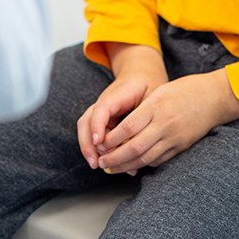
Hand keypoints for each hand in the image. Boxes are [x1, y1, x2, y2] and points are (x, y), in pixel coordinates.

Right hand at [76, 44, 166, 170]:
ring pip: (86, 129)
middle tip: (95, 162)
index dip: (98, 126)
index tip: (100, 143)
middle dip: (87, 143)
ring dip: (88, 148)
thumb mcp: (153, 95)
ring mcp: (101, 111)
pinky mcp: (103, 119)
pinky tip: (107, 162)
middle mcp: (104, 103)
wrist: (142, 73)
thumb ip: (146, 113)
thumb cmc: (150, 84)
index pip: (101, 109)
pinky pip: (93, 133)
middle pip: (86, 122)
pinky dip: (96, 148)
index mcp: (116, 94)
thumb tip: (142, 137)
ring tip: (96, 165)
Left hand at [94, 69, 238, 173]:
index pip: (128, 127)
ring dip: (126, 166)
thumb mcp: (160, 92)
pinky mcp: (181, 147)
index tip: (99, 144)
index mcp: (156, 107)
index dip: (112, 138)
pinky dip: (144, 164)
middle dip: (115, 158)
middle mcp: (164, 124)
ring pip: (146, 158)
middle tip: (102, 162)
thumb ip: (142, 109)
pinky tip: (133, 166)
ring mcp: (174, 138)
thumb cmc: (185, 90)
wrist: (215, 97)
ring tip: (112, 169)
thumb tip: (121, 128)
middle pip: (135, 147)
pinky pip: (159, 160)